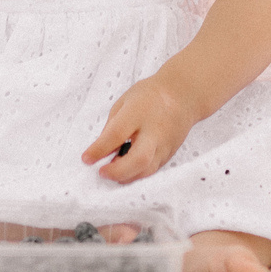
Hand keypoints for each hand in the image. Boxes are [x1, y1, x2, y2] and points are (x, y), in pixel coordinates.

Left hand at [80, 76, 197, 182]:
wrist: (184, 95)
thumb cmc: (150, 95)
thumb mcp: (125, 102)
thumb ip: (112, 126)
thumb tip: (100, 151)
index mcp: (139, 111)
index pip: (117, 134)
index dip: (99, 149)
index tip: (86, 159)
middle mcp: (155, 130)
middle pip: (138, 159)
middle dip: (117, 171)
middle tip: (101, 172)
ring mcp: (165, 145)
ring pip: (146, 170)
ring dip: (126, 176)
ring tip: (111, 172)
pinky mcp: (169, 154)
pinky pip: (151, 170)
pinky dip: (136, 174)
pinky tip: (125, 170)